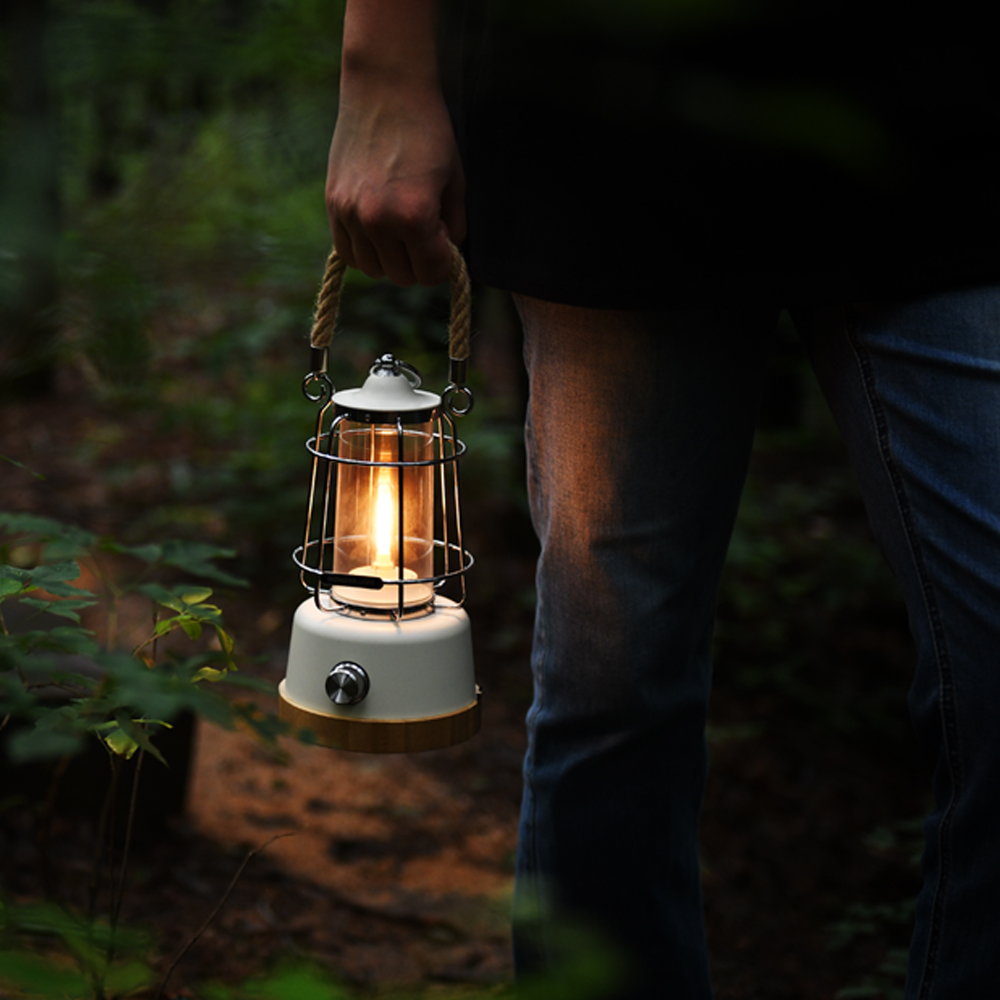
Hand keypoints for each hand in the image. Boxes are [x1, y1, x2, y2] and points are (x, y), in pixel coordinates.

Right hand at [325, 79, 465, 286]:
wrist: (385, 89)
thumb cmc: (429, 132)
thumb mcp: (456, 182)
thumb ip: (454, 227)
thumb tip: (444, 255)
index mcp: (413, 217)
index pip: (432, 273)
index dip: (444, 262)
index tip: (444, 237)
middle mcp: (377, 221)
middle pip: (402, 277)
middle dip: (420, 262)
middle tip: (424, 231)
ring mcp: (350, 214)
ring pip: (373, 270)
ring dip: (392, 260)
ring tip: (401, 231)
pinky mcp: (333, 205)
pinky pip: (348, 253)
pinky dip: (366, 252)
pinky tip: (378, 231)